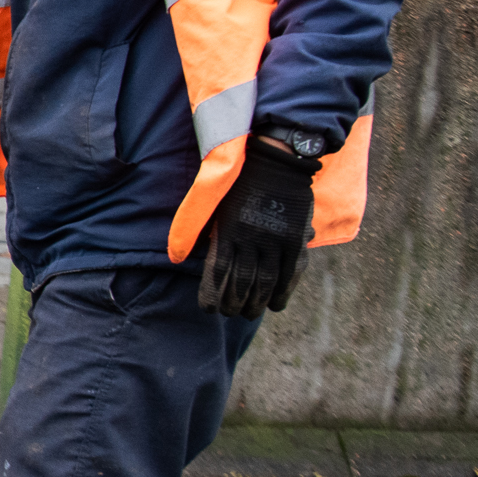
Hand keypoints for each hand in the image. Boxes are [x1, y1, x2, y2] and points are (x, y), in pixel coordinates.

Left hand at [196, 138, 317, 316]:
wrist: (276, 162)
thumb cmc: (240, 184)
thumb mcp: (217, 205)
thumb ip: (203, 231)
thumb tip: (181, 257)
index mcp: (227, 230)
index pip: (216, 272)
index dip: (212, 295)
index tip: (208, 309)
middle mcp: (250, 238)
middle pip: (241, 283)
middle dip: (234, 303)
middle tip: (230, 313)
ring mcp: (275, 239)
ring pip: (265, 282)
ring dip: (256, 303)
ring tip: (249, 314)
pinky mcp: (296, 239)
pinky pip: (290, 273)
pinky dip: (283, 292)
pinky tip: (275, 305)